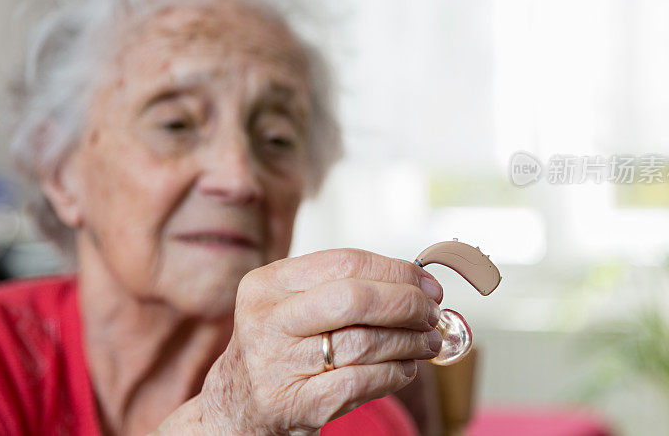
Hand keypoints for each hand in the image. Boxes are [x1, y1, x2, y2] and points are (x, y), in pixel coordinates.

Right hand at [153, 248, 443, 434]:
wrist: (237, 405)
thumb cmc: (280, 346)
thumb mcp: (293, 304)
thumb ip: (343, 287)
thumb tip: (417, 283)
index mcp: (267, 284)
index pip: (345, 263)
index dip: (396, 270)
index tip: (427, 284)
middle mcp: (266, 320)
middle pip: (354, 298)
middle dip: (406, 304)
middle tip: (432, 313)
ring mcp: (277, 364)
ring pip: (364, 342)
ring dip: (409, 342)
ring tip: (428, 342)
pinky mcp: (295, 403)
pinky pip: (361, 382)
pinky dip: (394, 374)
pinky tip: (406, 369)